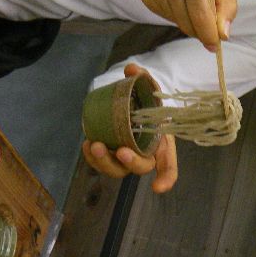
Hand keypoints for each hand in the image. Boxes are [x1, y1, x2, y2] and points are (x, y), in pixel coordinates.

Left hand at [81, 64, 178, 192]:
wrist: (135, 105)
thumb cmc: (147, 101)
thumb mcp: (150, 88)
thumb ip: (144, 78)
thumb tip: (131, 69)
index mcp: (162, 143)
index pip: (168, 165)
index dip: (166, 178)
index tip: (157, 187)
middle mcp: (145, 154)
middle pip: (140, 167)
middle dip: (130, 162)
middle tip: (120, 151)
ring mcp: (126, 156)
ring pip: (117, 169)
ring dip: (104, 162)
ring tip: (94, 145)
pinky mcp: (111, 154)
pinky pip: (102, 162)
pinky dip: (93, 157)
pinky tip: (87, 144)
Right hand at [138, 0, 237, 50]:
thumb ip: (228, 6)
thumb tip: (223, 34)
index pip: (202, 17)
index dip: (210, 36)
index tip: (215, 45)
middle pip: (187, 24)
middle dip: (200, 32)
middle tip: (208, 32)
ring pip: (176, 22)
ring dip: (188, 22)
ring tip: (194, 6)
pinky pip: (164, 15)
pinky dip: (175, 14)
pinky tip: (179, 0)